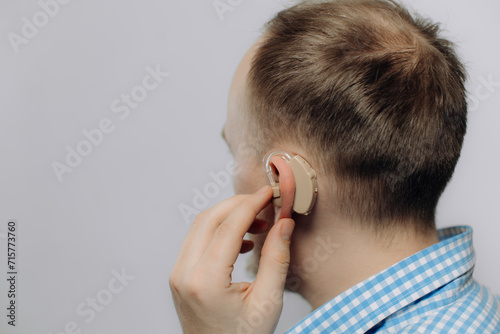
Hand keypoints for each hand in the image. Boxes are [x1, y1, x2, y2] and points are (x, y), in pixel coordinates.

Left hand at [170, 186, 294, 333]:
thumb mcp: (267, 302)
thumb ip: (277, 259)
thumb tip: (284, 223)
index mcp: (206, 282)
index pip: (228, 227)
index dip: (250, 204)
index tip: (267, 193)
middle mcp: (184, 274)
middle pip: (209, 219)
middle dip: (238, 204)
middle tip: (264, 203)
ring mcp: (178, 275)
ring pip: (200, 226)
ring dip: (228, 216)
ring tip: (258, 224)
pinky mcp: (179, 276)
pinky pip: (196, 240)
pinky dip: (218, 231)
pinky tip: (241, 241)